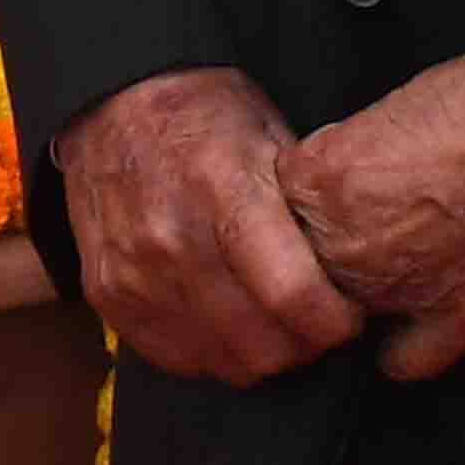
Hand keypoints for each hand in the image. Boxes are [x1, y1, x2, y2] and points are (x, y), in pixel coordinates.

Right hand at [49, 65, 368, 386]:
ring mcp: (133, 272)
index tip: (349, 315)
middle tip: (312, 320)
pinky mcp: (108, 294)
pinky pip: (176, 357)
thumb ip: (306, 203)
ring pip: (223, 362)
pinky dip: (208, 349)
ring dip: (257, 351)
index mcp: (221, 188)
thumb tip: (356, 263)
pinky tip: (222, 318)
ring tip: (268, 319)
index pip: (292, 294)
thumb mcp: (270, 131)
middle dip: (303, 344)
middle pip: (261, 344)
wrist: (108, 103)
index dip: (335, 321)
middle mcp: (171, 238)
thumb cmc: (200, 113)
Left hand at [278, 57, 464, 380]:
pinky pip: (399, 359)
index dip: (308, 192)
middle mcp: (346, 241)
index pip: (278, 198)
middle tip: (369, 220)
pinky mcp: (453, 321)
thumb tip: (338, 173)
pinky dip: (399, 347)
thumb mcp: (385, 110)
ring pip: (341, 309)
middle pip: (303, 255)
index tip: (330, 188)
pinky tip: (405, 326)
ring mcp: (397, 289)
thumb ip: (344, 153)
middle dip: (327, 241)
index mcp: (322, 179)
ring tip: (396, 257)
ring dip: (360, 289)